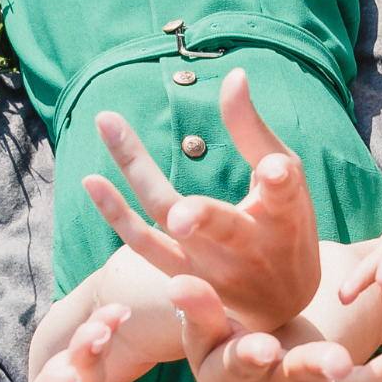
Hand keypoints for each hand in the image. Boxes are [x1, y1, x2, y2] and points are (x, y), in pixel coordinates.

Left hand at [81, 70, 319, 332]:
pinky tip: (91, 180)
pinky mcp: (184, 277)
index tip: (273, 169)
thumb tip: (233, 75)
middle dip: (198, 215)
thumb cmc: (287, 229)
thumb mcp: (290, 184)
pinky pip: (143, 246)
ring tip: (108, 124)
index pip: (284, 195)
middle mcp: (248, 248)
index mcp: (284, 217)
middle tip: (178, 215)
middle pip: (216, 224)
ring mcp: (211, 268)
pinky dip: (116, 216)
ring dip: (136, 178)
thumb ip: (255, 132)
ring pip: (166, 228)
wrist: (283, 306)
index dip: (277, 181)